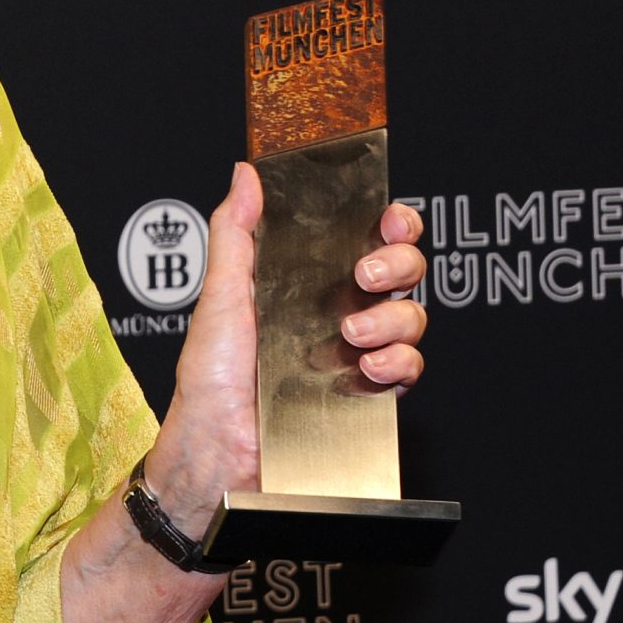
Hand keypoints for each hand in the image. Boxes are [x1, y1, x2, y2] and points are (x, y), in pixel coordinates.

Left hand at [142, 164, 428, 531]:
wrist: (215, 449)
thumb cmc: (210, 378)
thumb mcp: (219, 296)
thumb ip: (236, 233)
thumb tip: (246, 174)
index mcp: (307, 282)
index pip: (367, 238)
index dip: (391, 223)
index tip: (389, 218)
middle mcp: (339, 313)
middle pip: (403, 271)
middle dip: (399, 263)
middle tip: (365, 275)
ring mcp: (357, 354)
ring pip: (412, 317)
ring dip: (394, 318)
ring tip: (351, 336)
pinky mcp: (367, 395)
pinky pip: (408, 370)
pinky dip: (399, 362)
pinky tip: (366, 367)